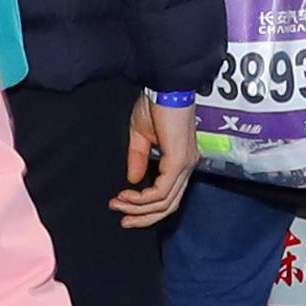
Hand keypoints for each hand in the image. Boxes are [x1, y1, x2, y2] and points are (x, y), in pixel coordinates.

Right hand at [113, 90, 196, 225]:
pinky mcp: (179, 161)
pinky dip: (143, 198)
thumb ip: (138, 158)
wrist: (166, 87)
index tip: (122, 207)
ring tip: (118, 204)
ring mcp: (185, 165)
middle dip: (143, 217)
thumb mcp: (141, 135)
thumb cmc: (155, 104)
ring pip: (165, 202)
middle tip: (122, 219)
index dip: (146, 208)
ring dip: (139, 208)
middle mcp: (186, 166)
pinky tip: (127, 195)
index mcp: (180, 161)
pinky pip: (162, 191)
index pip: (168, 197)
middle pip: (168, 206)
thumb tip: (133, 181)